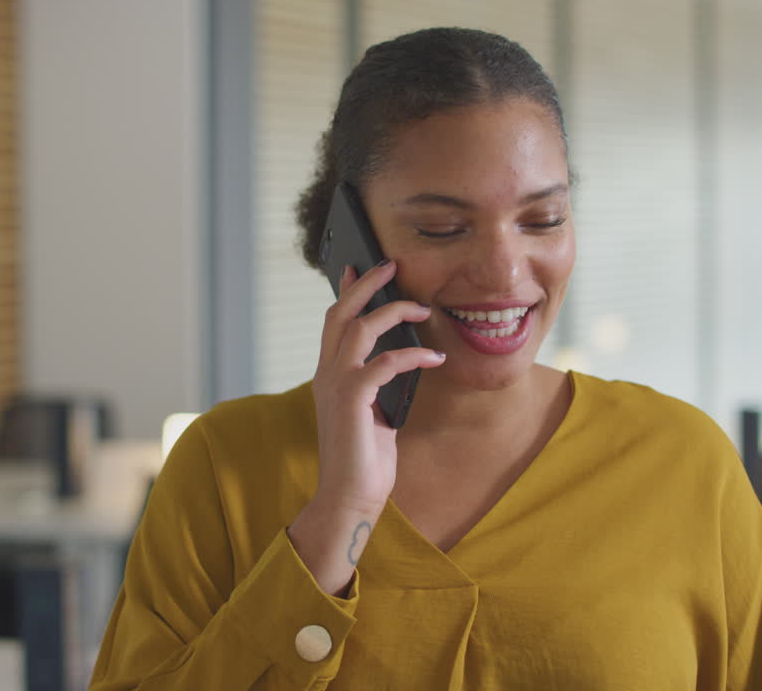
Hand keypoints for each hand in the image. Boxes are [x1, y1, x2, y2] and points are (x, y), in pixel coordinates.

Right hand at [289, 259, 444, 593]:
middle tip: (390, 265)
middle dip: (366, 284)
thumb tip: (401, 363)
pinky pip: (386, 362)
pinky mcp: (353, 399)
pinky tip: (434, 358)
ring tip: (423, 307)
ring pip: (360, 328)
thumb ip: (378, 386)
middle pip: (341, 313)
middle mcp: (327, 374)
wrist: (350, 497)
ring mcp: (337, 385)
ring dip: (394, 311)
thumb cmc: (364, 460)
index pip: (334, 322)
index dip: (347, 292)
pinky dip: (413, 355)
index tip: (360, 268)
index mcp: (330, 376)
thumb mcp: (373, 413)